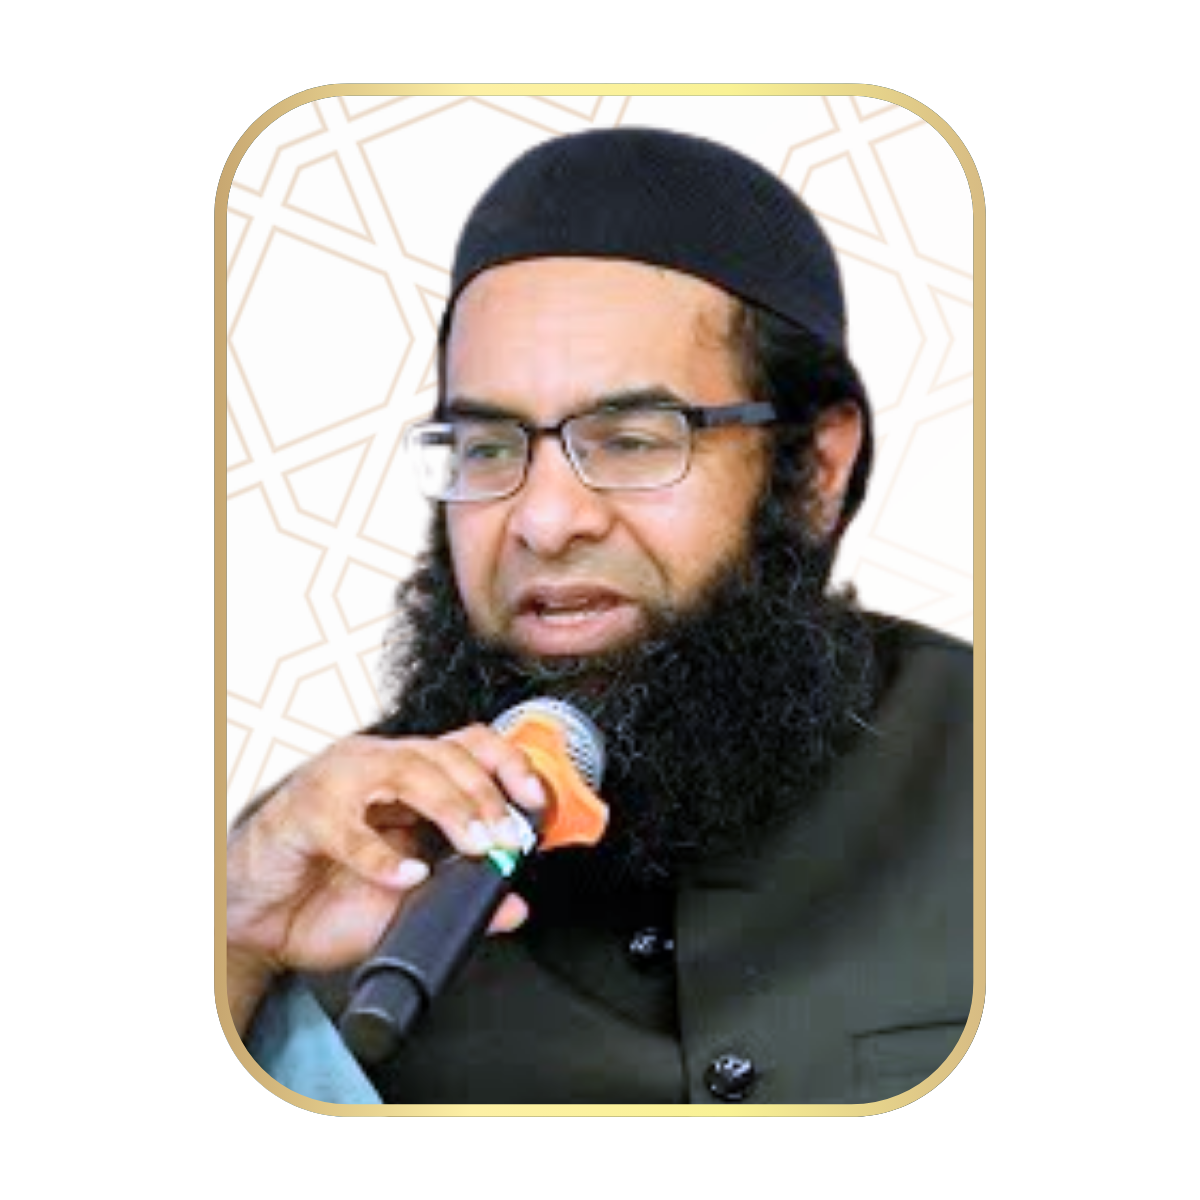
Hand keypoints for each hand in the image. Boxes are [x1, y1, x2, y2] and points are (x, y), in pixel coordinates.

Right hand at [225, 726, 544, 1033]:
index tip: (536, 800)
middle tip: (506, 838)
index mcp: (408, 775)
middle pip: (446, 755)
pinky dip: (382, 855)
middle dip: (486, 796)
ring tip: (473, 845)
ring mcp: (340, 782)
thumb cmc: (330, 894)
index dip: (509, 765)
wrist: (264, 918)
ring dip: (451, 806)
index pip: (469, 746)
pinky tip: (405, 875)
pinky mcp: (304, 812)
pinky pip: (349, 826)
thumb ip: (460, 899)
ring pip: (407, 770)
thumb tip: (512, 906)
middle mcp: (378, 766)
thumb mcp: (409, 902)